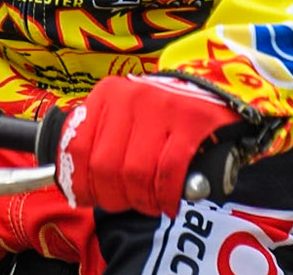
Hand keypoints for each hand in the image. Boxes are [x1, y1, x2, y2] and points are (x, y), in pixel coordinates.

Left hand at [54, 73, 246, 215]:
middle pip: (106, 166)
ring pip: (136, 173)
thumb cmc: (164, 112)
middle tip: (126, 203)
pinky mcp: (192, 122)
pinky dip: (166, 196)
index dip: (80, 181)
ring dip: (142, 200)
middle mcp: (131, 97)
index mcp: (108, 94)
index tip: (88, 198)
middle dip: (113, 196)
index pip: (77, 147)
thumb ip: (103, 140)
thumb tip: (80, 186)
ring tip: (150, 203)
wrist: (215, 88)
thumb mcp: (126, 113)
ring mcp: (162, 107)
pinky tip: (169, 202)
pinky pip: (169, 172)